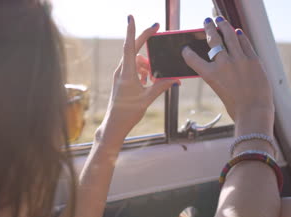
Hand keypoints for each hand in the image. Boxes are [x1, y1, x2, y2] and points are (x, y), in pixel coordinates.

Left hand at [98, 16, 176, 142]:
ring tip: (153, 78)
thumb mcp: (148, 98)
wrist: (115, 124)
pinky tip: (148, 82)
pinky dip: (143, 71)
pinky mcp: (121, 79)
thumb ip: (161, 86)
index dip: (132, 31)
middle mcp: (121, 71)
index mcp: (127, 73)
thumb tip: (175, 78)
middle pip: (135, 50)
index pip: (129, 47)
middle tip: (157, 29)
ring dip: (147, 64)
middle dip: (146, 41)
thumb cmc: (129, 112)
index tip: (131, 17)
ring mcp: (120, 75)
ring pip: (136, 60)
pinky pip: (134, 68)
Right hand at [182, 17, 273, 127]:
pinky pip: (245, 43)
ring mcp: (239, 59)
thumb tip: (222, 58)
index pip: (192, 58)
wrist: (254, 111)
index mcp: (210, 75)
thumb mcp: (220, 90)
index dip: (187, 52)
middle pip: (213, 39)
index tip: (186, 49)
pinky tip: (238, 32)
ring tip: (220, 20)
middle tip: (206, 22)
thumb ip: (218, 75)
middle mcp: (223, 64)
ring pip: (230, 35)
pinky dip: (240, 36)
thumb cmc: (236, 107)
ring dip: (224, 25)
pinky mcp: (253, 59)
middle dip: (208, 28)